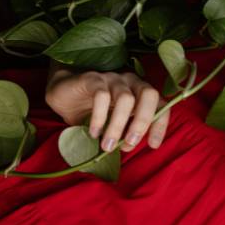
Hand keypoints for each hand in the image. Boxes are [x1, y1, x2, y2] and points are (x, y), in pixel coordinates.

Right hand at [45, 69, 169, 151]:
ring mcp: (113, 78)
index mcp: (141, 92)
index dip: (160, 125)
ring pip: (125, 99)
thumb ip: (124, 131)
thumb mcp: (113, 123)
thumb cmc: (93, 111)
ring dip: (118, 126)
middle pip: (149, 95)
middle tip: (129, 144)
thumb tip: (129, 147)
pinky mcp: (93, 78)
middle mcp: (131, 82)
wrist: (63, 95)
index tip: (153, 145)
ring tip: (108, 146)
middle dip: (143, 122)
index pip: (161, 105)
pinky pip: (101, 96)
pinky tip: (94, 133)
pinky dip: (99, 118)